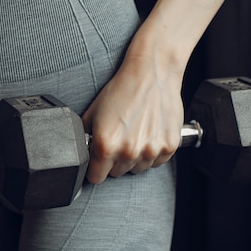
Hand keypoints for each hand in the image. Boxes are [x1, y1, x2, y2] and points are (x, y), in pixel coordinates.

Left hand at [81, 53, 183, 182]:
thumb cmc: (122, 90)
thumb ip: (85, 138)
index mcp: (106, 145)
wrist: (151, 73)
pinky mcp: (169, 147)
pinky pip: (156, 162)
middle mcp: (128, 151)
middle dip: (114, 160)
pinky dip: (152, 152)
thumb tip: (81, 154)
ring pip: (137, 169)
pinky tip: (148, 134)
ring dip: (134, 157)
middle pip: (116, 173)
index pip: (96, 177)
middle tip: (119, 138)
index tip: (98, 160)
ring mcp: (150, 151)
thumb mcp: (92, 113)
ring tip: (135, 133)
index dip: (95, 168)